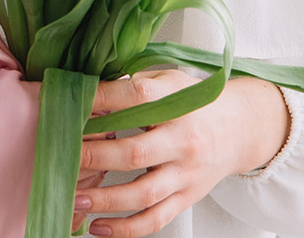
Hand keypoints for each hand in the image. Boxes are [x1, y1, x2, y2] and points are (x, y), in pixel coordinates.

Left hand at [73, 70, 289, 236]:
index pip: (137, 98)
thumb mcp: (168, 81)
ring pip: (142, 194)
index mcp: (176, 103)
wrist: (238, 127)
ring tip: (75, 198)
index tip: (73, 103)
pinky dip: (125, 229)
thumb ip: (134, 86)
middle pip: (135, 152)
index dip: (103, 99)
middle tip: (65, 157)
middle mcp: (182, 140)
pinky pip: (155, 219)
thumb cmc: (195, 101)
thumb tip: (90, 91)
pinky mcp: (186, 197)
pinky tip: (97, 226)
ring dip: (105, 200)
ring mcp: (185, 173)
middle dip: (95, 157)